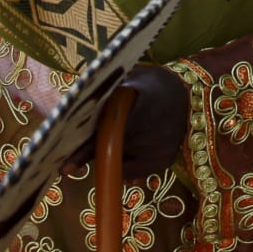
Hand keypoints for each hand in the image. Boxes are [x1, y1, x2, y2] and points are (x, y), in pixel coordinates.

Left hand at [64, 65, 189, 180]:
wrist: (188, 93)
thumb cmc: (152, 84)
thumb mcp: (129, 81)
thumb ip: (106, 96)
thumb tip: (71, 108)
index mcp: (143, 114)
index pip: (108, 137)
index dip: (85, 152)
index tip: (65, 167)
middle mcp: (153, 137)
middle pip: (112, 152)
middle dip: (96, 149)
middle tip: (78, 150)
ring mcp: (159, 153)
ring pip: (121, 163)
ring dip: (112, 154)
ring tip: (118, 135)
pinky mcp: (163, 163)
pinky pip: (133, 170)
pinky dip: (125, 160)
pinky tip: (131, 143)